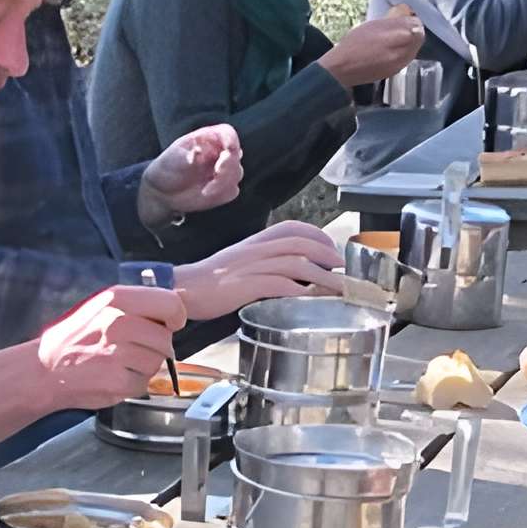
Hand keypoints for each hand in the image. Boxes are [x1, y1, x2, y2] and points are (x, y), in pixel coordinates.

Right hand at [33, 284, 188, 410]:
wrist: (43, 369)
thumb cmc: (73, 337)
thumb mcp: (100, 306)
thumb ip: (135, 305)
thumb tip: (171, 308)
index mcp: (117, 299)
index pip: (171, 304)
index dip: (174, 317)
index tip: (168, 324)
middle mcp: (118, 323)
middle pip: (165, 339)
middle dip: (155, 347)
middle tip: (132, 349)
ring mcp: (118, 354)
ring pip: (157, 362)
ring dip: (144, 366)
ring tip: (118, 362)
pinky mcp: (118, 382)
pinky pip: (144, 383)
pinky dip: (133, 384)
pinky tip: (113, 376)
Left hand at [139, 124, 244, 226]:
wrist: (163, 190)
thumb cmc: (168, 168)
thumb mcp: (174, 158)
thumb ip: (188, 154)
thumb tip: (198, 151)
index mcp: (209, 138)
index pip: (228, 133)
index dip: (231, 139)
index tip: (228, 149)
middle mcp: (219, 153)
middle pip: (236, 154)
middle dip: (229, 164)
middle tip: (217, 172)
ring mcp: (224, 171)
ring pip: (237, 173)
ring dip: (224, 181)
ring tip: (205, 189)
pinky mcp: (224, 188)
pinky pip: (232, 190)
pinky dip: (222, 192)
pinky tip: (206, 193)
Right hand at [179, 221, 342, 320]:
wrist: (184, 288)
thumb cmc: (210, 281)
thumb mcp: (239, 263)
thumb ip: (262, 263)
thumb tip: (289, 275)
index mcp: (254, 242)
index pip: (291, 228)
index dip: (316, 234)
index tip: (331, 247)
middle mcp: (256, 249)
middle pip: (300, 243)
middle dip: (326, 253)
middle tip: (342, 268)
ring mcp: (252, 266)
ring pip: (296, 263)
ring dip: (322, 276)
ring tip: (339, 287)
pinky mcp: (247, 285)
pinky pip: (281, 285)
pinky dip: (301, 292)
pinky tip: (313, 299)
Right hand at [321, 6, 426, 86]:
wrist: (344, 68)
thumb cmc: (354, 43)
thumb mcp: (373, 25)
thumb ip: (393, 22)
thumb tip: (406, 17)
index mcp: (399, 34)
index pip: (417, 24)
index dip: (412, 19)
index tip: (406, 17)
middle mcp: (404, 50)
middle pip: (419, 37)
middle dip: (413, 30)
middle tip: (402, 26)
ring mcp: (402, 62)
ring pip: (414, 48)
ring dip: (410, 41)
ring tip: (396, 38)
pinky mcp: (397, 71)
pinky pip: (407, 57)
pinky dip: (404, 51)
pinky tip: (392, 49)